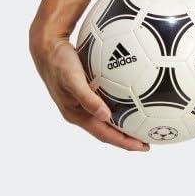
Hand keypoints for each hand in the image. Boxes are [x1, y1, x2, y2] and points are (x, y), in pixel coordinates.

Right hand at [30, 29, 149, 150]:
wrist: (47, 48)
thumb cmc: (59, 63)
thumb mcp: (73, 79)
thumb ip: (87, 98)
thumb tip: (106, 116)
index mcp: (76, 114)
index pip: (104, 134)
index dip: (124, 142)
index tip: (143, 147)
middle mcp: (80, 112)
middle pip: (107, 131)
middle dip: (127, 138)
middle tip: (147, 141)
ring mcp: (81, 103)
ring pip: (106, 119)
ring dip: (123, 124)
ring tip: (142, 124)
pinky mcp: (85, 92)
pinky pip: (105, 103)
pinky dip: (119, 106)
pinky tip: (132, 98)